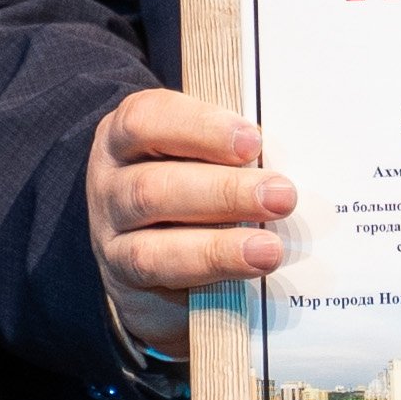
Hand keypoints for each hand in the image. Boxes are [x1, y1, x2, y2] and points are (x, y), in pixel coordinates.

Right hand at [90, 87, 290, 362]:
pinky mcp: (124, 278)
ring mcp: (111, 235)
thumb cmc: (191, 188)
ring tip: (269, 250)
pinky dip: (206, 272)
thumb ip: (232, 155)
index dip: (200, 128)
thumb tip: (290, 160)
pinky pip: (160, 279)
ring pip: (152, 246)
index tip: (253, 141)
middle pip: (153, 186)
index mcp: (127, 136)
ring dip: (218, 246)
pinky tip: (247, 270)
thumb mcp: (204, 159)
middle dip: (224, 192)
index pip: (147, 120)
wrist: (154, 260)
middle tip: (281, 196)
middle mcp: (110, 183)